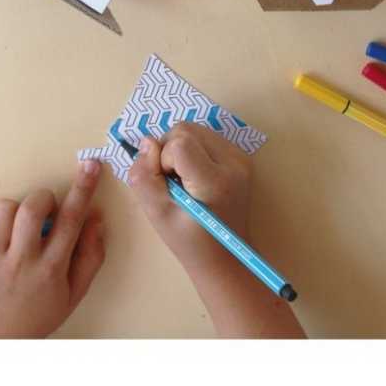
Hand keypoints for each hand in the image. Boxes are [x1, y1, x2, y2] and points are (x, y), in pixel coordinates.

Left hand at [0, 159, 104, 337]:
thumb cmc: (38, 313)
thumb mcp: (74, 292)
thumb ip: (90, 255)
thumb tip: (96, 217)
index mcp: (51, 270)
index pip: (70, 220)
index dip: (83, 188)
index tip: (90, 165)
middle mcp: (20, 262)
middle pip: (32, 208)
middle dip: (43, 198)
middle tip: (45, 208)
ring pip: (3, 208)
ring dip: (14, 207)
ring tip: (17, 225)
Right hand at [128, 123, 251, 273]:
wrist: (225, 257)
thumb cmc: (189, 241)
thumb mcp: (157, 214)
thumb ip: (144, 176)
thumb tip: (146, 141)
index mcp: (215, 181)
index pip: (180, 142)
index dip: (163, 158)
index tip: (167, 183)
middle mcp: (233, 163)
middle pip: (186, 129)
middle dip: (169, 150)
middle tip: (172, 182)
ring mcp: (240, 158)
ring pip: (195, 129)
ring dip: (180, 148)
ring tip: (184, 179)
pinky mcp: (240, 156)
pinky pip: (206, 136)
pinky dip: (193, 150)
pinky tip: (195, 175)